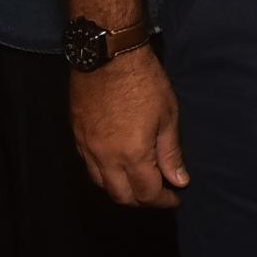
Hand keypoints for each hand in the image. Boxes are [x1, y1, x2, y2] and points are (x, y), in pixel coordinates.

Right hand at [69, 46, 188, 208]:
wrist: (108, 55)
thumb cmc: (145, 81)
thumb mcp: (167, 115)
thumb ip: (171, 153)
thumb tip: (179, 181)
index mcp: (132, 155)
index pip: (147, 193)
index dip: (163, 200)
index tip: (175, 198)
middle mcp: (105, 159)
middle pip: (121, 196)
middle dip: (141, 201)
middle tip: (158, 194)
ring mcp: (87, 148)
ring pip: (101, 185)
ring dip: (120, 190)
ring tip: (138, 183)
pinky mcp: (76, 136)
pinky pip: (88, 166)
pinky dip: (103, 174)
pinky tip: (116, 166)